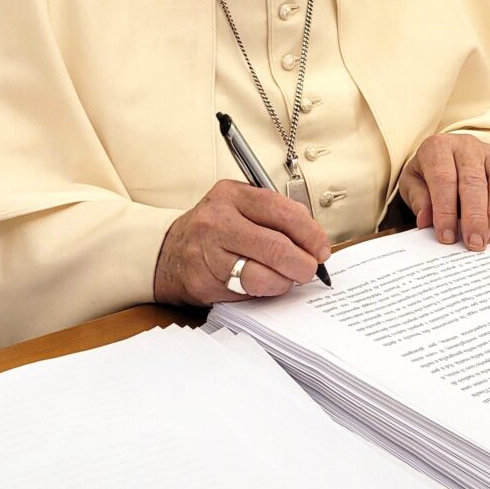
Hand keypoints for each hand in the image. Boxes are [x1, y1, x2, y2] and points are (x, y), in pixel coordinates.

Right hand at [153, 180, 330, 305]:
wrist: (168, 252)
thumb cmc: (213, 230)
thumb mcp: (239, 207)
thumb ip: (274, 217)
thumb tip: (314, 242)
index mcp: (231, 195)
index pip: (283, 211)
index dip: (310, 233)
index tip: (321, 247)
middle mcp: (217, 221)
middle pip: (276, 246)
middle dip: (303, 263)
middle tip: (310, 269)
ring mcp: (207, 253)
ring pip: (263, 275)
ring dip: (284, 282)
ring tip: (287, 278)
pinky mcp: (203, 282)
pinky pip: (246, 293)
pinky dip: (264, 292)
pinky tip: (263, 283)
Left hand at [398, 134, 489, 249]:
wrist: (444, 155)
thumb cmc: (427, 171)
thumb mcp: (412, 182)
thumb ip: (419, 200)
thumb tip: (426, 221)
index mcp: (439, 147)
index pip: (443, 178)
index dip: (445, 210)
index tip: (447, 236)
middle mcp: (467, 147)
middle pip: (474, 181)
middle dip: (474, 216)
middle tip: (473, 243)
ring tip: (487, 240)